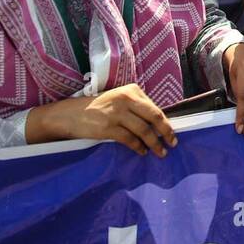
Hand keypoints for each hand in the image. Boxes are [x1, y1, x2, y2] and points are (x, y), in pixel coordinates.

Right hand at [41, 83, 175, 155]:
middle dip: (166, 132)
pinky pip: (130, 139)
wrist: (70, 114)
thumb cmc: (98, 108)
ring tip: (160, 152)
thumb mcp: (119, 101)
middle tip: (172, 144)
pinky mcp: (108, 127)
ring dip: (154, 144)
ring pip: (144, 130)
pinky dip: (139, 147)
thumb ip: (137, 108)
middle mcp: (126, 99)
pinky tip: (142, 152)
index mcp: (132, 90)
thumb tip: (158, 125)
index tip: (172, 133)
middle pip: (154, 117)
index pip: (155, 108)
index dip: (166, 123)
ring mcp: (117, 113)